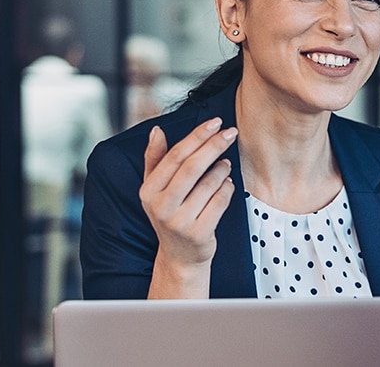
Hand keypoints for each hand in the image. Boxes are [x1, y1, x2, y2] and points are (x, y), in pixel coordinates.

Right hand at [139, 117, 237, 297]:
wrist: (180, 256)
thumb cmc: (170, 213)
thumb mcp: (156, 189)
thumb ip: (155, 159)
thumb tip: (156, 130)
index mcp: (148, 191)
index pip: (174, 156)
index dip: (197, 136)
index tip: (216, 122)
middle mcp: (161, 206)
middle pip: (192, 167)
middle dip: (214, 145)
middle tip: (231, 133)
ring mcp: (180, 221)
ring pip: (209, 184)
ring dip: (222, 168)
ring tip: (226, 163)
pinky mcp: (199, 233)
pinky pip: (221, 201)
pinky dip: (228, 188)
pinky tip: (227, 184)